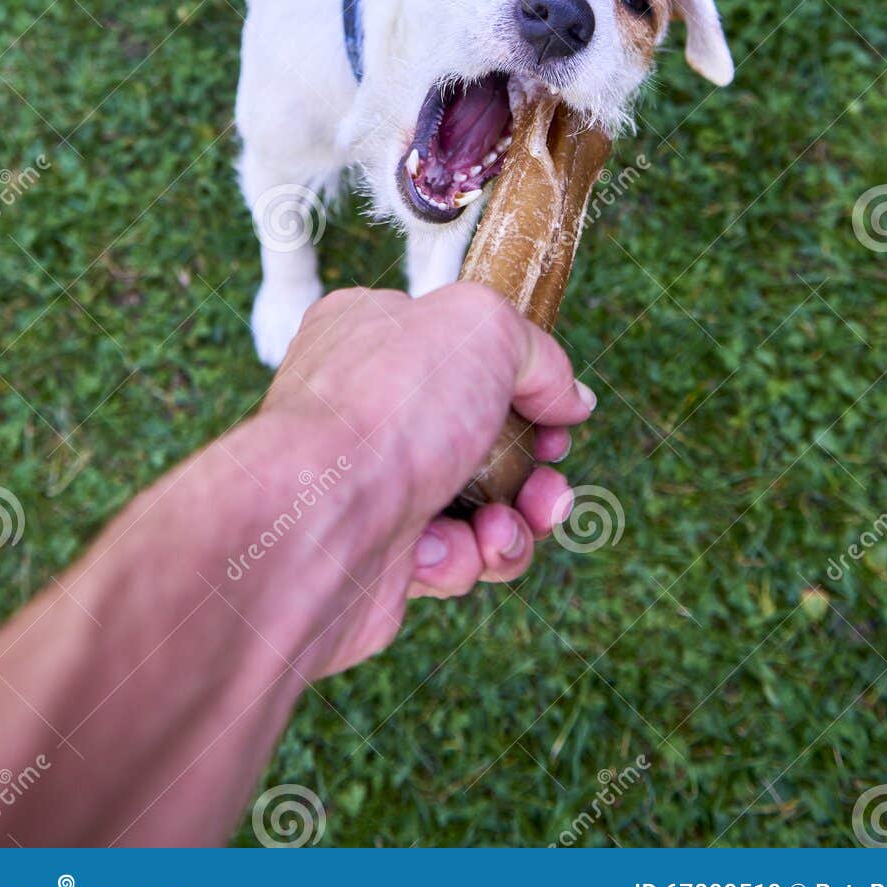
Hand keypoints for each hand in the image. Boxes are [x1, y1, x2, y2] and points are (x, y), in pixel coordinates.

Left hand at [258, 283, 595, 674]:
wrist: (318, 526)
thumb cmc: (384, 411)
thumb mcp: (482, 328)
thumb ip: (536, 351)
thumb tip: (568, 397)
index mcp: (374, 332)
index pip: (465, 349)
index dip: (523, 383)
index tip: (559, 411)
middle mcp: (367, 405)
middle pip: (484, 435)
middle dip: (533, 468)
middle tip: (549, 484)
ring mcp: (371, 482)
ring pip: (478, 504)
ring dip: (513, 522)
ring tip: (505, 530)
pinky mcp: (379, 553)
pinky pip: (454, 558)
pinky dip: (467, 558)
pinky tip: (450, 553)